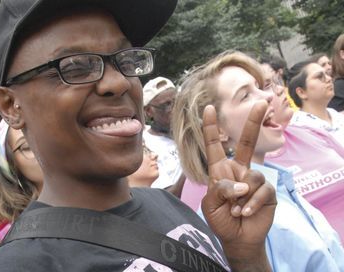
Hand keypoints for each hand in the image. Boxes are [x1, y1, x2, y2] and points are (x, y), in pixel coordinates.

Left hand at [201, 101, 275, 269]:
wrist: (237, 238)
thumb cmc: (220, 219)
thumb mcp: (211, 204)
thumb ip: (221, 189)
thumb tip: (243, 183)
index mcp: (220, 170)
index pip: (214, 145)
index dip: (210, 128)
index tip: (207, 108)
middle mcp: (238, 170)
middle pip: (247, 142)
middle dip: (254, 122)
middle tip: (262, 102)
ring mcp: (254, 180)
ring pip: (253, 175)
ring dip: (242, 196)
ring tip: (236, 209)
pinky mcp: (267, 191)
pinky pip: (262, 190)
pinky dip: (252, 203)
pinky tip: (245, 213)